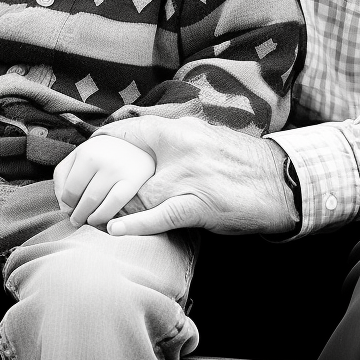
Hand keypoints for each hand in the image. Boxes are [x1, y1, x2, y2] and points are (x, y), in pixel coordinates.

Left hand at [53, 135, 155, 229]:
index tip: (72, 209)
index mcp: (85, 152)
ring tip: (89, 220)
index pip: (68, 191)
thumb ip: (63, 178)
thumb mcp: (78, 157)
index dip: (67, 205)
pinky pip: (115, 203)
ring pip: (96, 203)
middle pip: (82, 199)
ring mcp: (118, 169)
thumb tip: (65, 208)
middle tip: (79, 220)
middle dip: (78, 215)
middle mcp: (101, 159)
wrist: (138, 143)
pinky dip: (104, 215)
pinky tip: (102, 219)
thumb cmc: (102, 154)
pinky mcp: (133, 179)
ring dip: (89, 218)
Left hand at [92, 117, 296, 236]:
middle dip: (105, 183)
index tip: (88, 152)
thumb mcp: (205, 139)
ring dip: (117, 209)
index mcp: (184, 130)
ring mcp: (190, 177)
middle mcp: (183, 149)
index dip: (108, 142)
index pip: (135, 129)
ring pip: (139, 193)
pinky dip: (137, 225)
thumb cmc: (239, 163)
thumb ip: (176, 142)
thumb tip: (145, 145)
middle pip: (130, 166)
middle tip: (82, 195)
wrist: (277, 181)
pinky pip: (161, 215)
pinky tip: (115, 230)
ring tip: (94, 219)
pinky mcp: (199, 204)